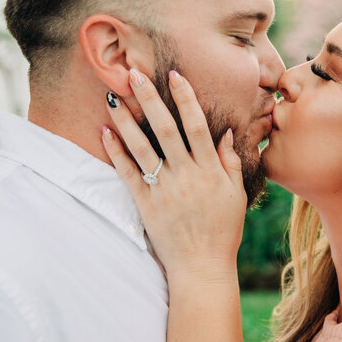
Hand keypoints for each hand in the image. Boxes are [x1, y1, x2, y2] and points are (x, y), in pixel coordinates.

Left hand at [101, 69, 246, 282]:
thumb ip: (230, 162)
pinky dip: (116, 152)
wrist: (202, 267)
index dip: (186, 98)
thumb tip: (225, 133)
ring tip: (111, 96)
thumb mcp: (235, 194)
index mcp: (209, 170)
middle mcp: (186, 175)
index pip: (196, 126)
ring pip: (141, 147)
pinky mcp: (145, 203)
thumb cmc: (223, 230)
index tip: (174, 74)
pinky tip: (105, 132)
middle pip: (165, 129)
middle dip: (150, 98)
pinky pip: (128, 173)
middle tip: (134, 73)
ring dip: (125, 119)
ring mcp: (164, 189)